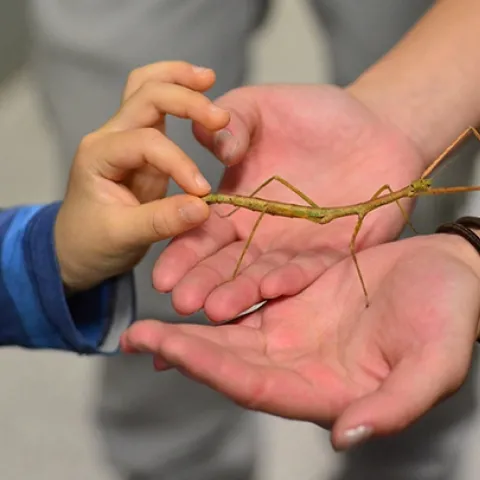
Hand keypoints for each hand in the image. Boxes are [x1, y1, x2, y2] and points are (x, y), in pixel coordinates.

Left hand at [54, 61, 229, 291]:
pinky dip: (177, 92)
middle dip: (185, 101)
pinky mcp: (141, 144)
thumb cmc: (93, 242)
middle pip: (146, 95)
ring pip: (146, 88)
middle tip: (221, 118)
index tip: (203, 192)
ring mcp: (125, 136)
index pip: (147, 143)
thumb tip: (204, 206)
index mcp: (99, 155)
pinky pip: (156, 106)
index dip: (180, 163)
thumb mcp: (124, 237)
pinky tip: (199, 92)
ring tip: (208, 78)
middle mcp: (110, 136)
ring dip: (177, 78)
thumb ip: (161, 221)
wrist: (78, 247)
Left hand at [122, 232, 479, 449]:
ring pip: (234, 329)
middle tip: (138, 337)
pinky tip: (198, 284)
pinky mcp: (298, 295)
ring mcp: (297, 327)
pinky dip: (224, 291)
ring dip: (193, 323)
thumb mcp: (434, 363)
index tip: (166, 351)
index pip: (254, 385)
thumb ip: (394, 405)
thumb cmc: (451, 315)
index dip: (208, 369)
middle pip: (231, 359)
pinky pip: (253, 293)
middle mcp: (302, 362)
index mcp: (326, 387)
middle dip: (183, 349)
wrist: (453, 272)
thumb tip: (347, 437)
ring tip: (152, 316)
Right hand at [152, 84, 428, 320]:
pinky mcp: (333, 254)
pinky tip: (270, 288)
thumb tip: (208, 140)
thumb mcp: (262, 106)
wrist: (375, 127)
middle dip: (203, 283)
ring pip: (262, 274)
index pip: (202, 232)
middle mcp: (261, 233)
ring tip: (215, 310)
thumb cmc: (315, 114)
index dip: (182, 252)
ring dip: (239, 292)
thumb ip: (231, 120)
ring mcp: (296, 247)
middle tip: (180, 302)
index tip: (161, 272)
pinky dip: (290, 280)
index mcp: (237, 204)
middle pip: (227, 263)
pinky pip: (309, 270)